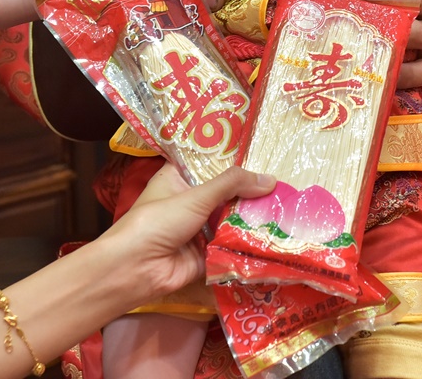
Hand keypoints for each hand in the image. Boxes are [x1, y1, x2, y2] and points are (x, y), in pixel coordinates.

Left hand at [109, 164, 274, 298]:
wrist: (135, 269)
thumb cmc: (158, 221)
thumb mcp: (195, 196)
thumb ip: (232, 185)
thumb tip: (270, 180)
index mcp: (178, 179)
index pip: (209, 163)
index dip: (233, 159)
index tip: (263, 153)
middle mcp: (189, 201)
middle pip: (225, 192)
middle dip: (249, 191)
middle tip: (284, 182)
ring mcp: (198, 229)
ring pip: (230, 218)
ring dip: (252, 216)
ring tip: (286, 206)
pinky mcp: (207, 254)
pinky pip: (231, 244)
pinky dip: (248, 241)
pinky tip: (276, 234)